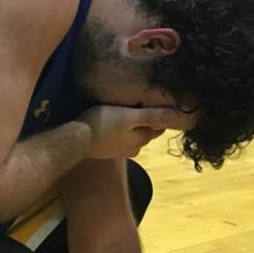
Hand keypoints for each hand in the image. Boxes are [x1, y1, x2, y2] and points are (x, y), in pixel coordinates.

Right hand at [74, 105, 195, 158]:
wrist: (76, 140)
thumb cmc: (102, 124)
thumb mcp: (129, 116)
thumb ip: (152, 116)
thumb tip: (177, 115)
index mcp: (142, 139)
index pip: (159, 126)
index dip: (159, 114)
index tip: (156, 101)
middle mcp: (135, 148)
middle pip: (146, 130)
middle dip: (146, 119)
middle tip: (140, 103)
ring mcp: (121, 151)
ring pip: (133, 134)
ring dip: (132, 125)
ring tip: (126, 111)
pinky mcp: (108, 150)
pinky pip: (120, 138)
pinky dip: (121, 130)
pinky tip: (113, 122)